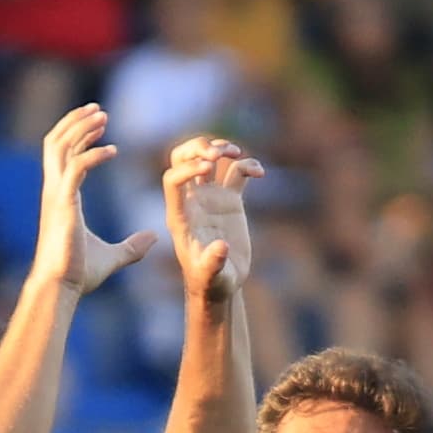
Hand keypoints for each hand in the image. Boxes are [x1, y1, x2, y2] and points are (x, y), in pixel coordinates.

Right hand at [35, 103, 160, 297]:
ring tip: (102, 117)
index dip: (77, 134)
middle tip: (99, 110)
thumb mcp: (112, 257)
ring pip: (60, 147)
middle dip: (76, 122)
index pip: (62, 154)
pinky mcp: (63, 204)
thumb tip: (154, 238)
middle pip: (56, 142)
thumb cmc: (78, 275)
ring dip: (81, 128)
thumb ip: (132, 246)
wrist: (60, 290)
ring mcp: (56, 196)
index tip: (99, 122)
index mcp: (60, 197)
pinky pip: (76, 167)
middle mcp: (54, 191)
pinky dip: (93, 154)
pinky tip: (113, 150)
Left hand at [162, 134, 262, 302]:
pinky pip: (236, 172)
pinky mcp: (230, 200)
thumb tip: (221, 247)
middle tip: (216, 153)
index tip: (207, 167)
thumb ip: (213, 263)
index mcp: (180, 215)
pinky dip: (247, 165)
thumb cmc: (211, 283)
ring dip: (220, 148)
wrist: (223, 284)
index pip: (173, 179)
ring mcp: (211, 198)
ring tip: (236, 153)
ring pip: (209, 159)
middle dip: (197, 148)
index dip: (187, 167)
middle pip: (183, 158)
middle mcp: (193, 201)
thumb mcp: (211, 276)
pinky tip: (260, 173)